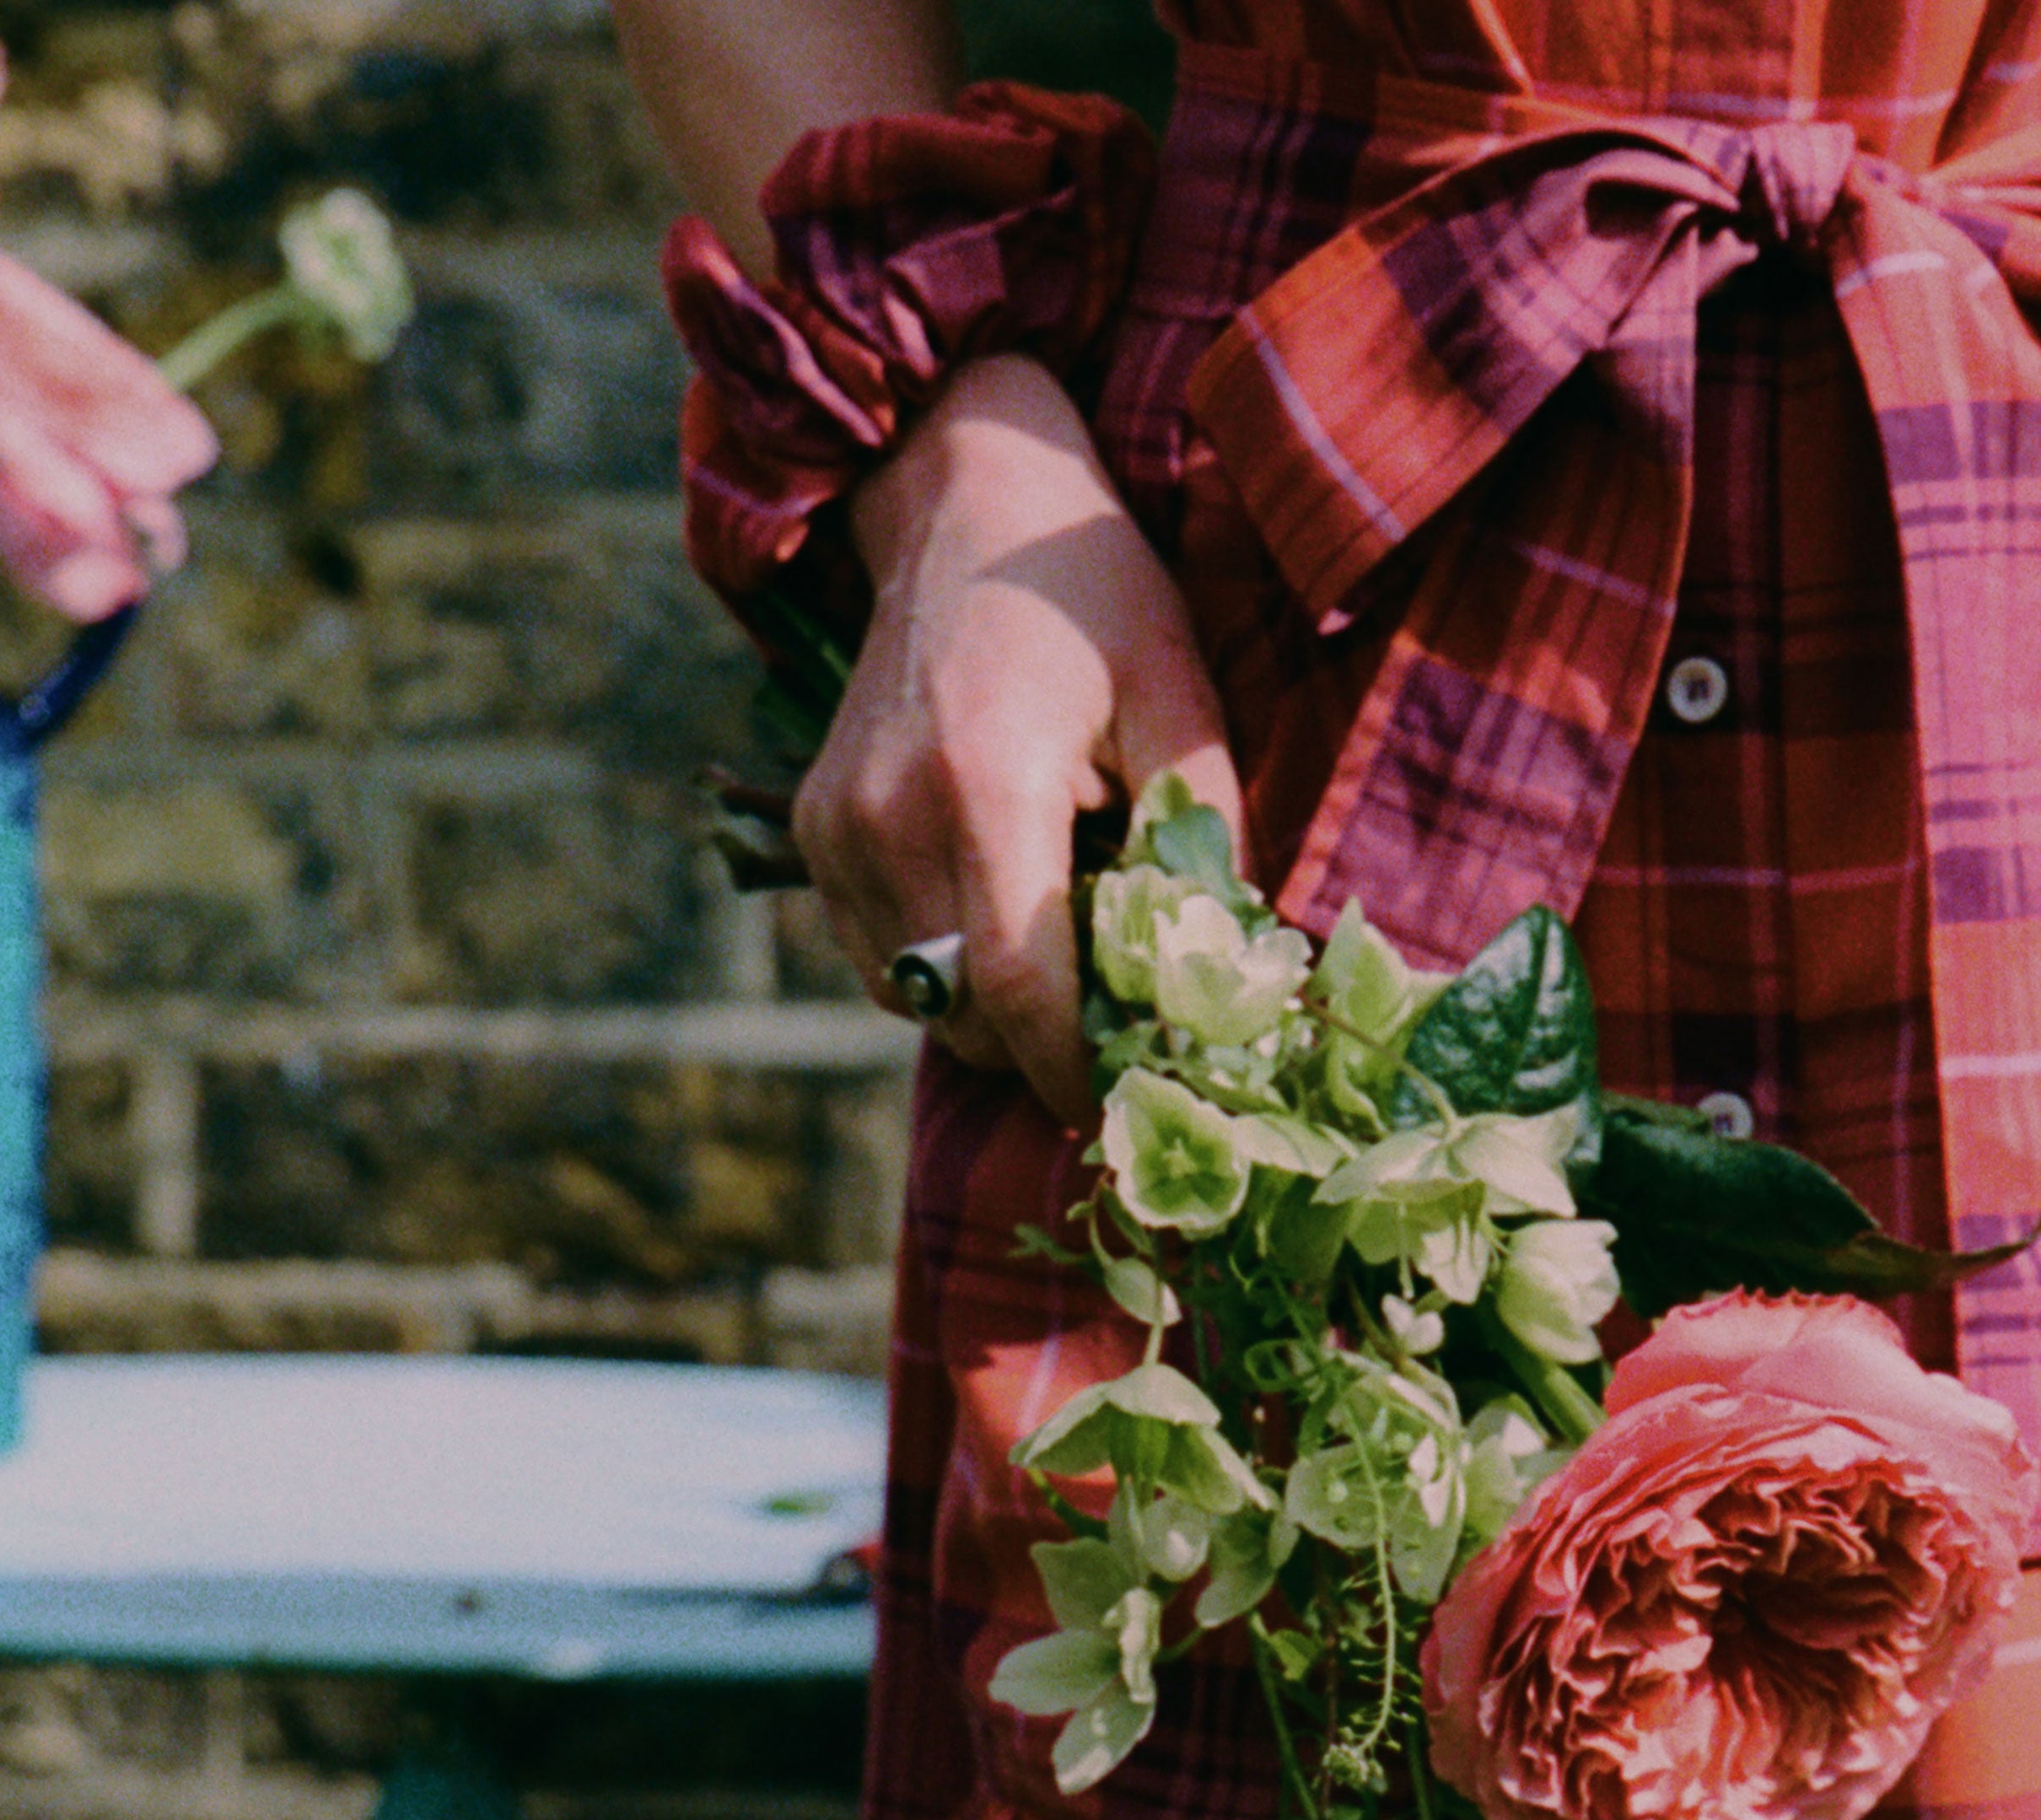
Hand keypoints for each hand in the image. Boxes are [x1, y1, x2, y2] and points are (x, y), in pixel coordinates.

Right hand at [802, 353, 1243, 1123]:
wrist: (959, 501)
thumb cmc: (1088, 592)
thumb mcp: (1178, 695)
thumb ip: (1201, 836)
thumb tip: (1226, 976)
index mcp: (987, 785)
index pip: (1019, 992)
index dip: (1075, 1070)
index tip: (1130, 1099)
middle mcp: (889, 818)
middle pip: (966, 1017)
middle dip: (1047, 1043)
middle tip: (1123, 1019)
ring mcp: (836, 828)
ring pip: (916, 997)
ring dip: (992, 1007)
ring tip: (1063, 940)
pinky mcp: (814, 828)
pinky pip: (880, 953)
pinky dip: (944, 963)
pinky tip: (1001, 898)